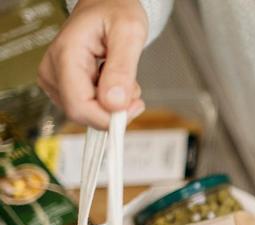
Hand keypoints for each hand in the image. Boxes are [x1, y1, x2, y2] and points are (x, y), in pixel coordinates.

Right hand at [37, 0, 147, 128]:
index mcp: (66, 55)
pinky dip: (106, 100)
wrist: (107, 4)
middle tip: (134, 89)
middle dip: (113, 110)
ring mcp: (55, 79)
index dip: (108, 117)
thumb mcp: (129, 33)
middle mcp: (53, 70)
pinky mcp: (62, 85)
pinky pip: (87, 106)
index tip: (134, 107)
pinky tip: (112, 80)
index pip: (79, 106)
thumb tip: (114, 104)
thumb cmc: (116, 11)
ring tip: (122, 77)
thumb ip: (122, 69)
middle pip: (81, 113)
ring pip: (86, 112)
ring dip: (112, 104)